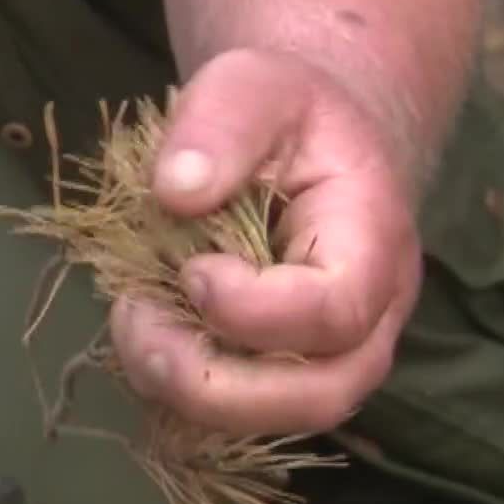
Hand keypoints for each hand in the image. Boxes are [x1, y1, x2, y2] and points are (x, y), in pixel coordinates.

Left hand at [110, 48, 422, 434]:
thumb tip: (175, 191)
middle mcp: (369, 316)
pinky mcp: (285, 373)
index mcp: (372, 240)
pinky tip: (143, 334)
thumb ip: (221, 123)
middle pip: (319, 396)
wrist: (308, 144)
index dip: (255, 311)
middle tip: (137, 325)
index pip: (336, 311)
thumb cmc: (284, 115)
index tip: (191, 270)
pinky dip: (178, 390)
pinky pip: (239, 414)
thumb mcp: (251, 85)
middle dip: (213, 384)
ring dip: (185, 390)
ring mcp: (332, 355)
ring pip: (276, 418)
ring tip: (132, 322)